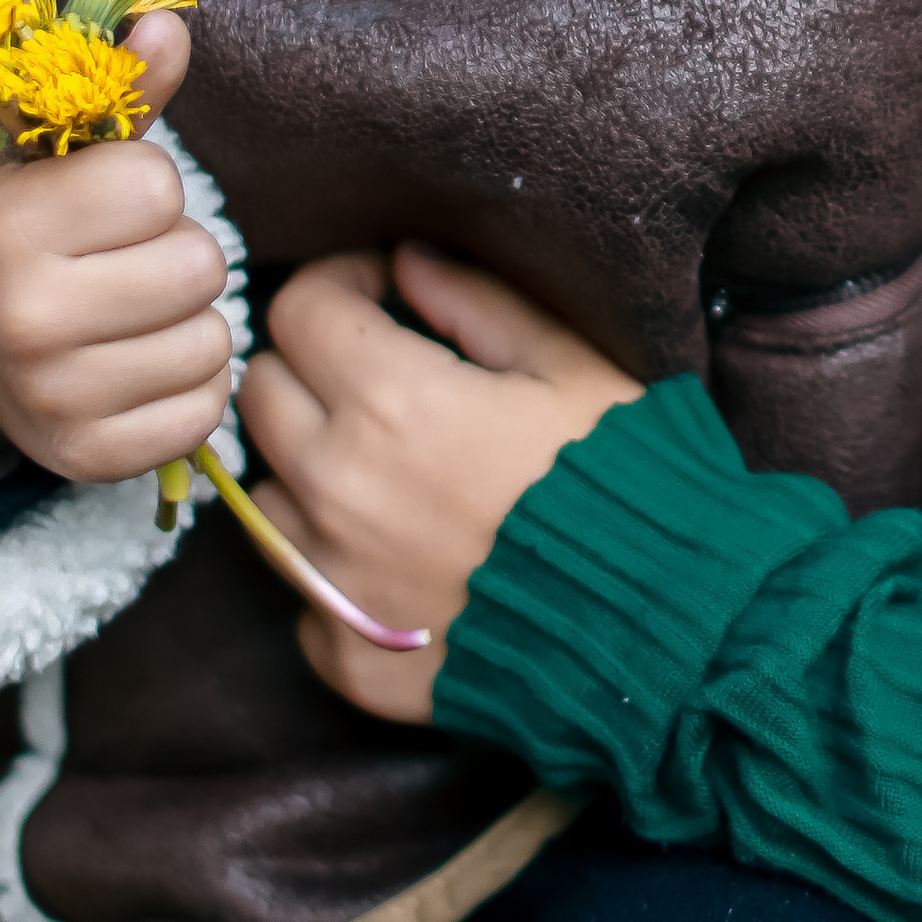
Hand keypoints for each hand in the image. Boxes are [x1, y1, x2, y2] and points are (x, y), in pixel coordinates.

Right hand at [0, 14, 231, 487]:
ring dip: (188, 323)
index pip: (157, 187)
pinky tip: (137, 368)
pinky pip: (207, 408)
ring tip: (130, 316)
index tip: (104, 204)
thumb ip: (123, 85)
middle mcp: (21, 319)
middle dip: (177, 256)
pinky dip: (188, 387)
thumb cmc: (36, 227)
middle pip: (198, 266)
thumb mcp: (61, 150)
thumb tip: (169, 20)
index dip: (147, 189)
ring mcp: (53, 400)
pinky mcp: (91, 460)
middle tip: (123, 264)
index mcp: (7, 227)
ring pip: (212, 340)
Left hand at [242, 244, 642, 724]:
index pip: (299, 311)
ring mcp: (334, 584)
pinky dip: (339, 573)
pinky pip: (304, 597)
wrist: (662, 632)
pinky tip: (406, 565)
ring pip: (266, 498)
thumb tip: (407, 261)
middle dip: (310, 367)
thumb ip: (477, 302)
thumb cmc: (627, 482)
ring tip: (392, 476)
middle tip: (379, 375)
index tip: (382, 291)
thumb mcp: (571, 365)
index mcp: (394, 403)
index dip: (341, 282)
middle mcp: (340, 491)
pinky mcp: (347, 660)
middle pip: (260, 396)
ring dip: (311, 473)